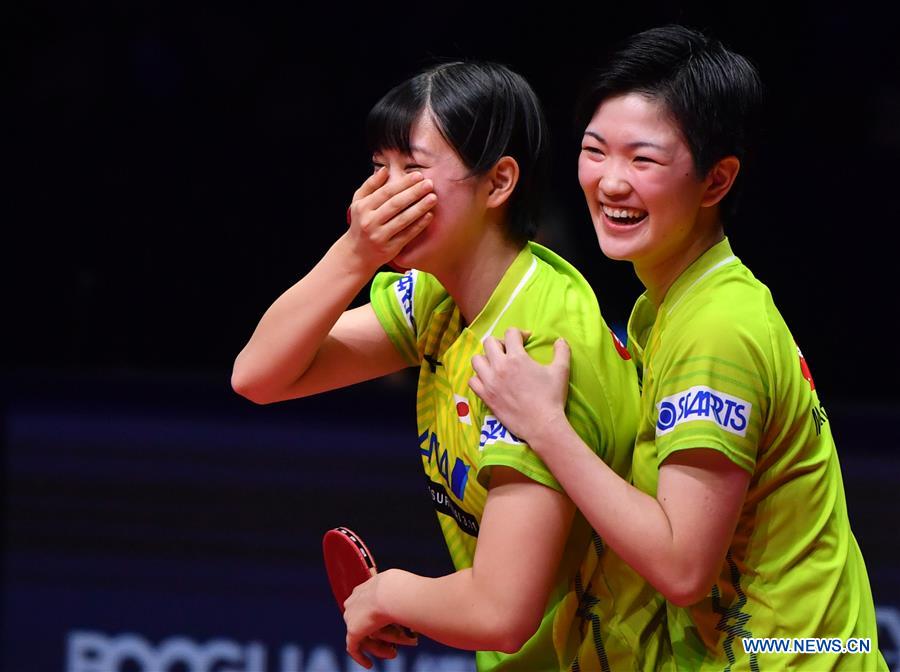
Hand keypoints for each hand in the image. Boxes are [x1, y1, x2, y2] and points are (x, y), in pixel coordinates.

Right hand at [344, 168, 436, 272]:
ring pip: (403, 220)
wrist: (356, 254)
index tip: (418, 175)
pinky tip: (429, 215)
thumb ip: (370, 185)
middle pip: (395, 204)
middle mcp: (370, 222)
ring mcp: (379, 236)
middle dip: (414, 193)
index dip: (403, 183)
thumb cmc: (361, 223)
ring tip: (433, 198)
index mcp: (363, 207)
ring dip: (420, 208)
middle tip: (429, 184)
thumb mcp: (358, 202)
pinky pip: (407, 235)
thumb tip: (385, 170)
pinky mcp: (389, 249)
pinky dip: (419, 225)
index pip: (386, 192)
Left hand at [344, 570, 416, 668]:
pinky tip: (369, 665)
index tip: (388, 626)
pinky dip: (361, 657)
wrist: (393, 592)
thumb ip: (401, 595)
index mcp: (363, 589)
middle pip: (364, 623)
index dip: (376, 619)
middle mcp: (354, 602)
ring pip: (364, 636)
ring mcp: (351, 617)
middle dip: (378, 635)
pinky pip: (353, 648)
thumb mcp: (401, 587)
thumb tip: (414, 598)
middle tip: (392, 644)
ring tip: (393, 653)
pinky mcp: (353, 631)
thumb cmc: (402, 588)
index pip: (366, 607)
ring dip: (379, 647)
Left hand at [469, 328, 570, 446]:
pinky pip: (472, 381)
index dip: (519, 333)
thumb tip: (559, 340)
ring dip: (485, 358)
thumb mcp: (561, 371)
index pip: (510, 333)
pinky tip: (489, 380)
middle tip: (509, 351)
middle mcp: (499, 367)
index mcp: (517, 358)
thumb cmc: (552, 397)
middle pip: (489, 342)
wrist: (542, 425)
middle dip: (500, 342)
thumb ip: (562, 351)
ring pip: (476, 360)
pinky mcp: (485, 397)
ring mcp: (489, 382)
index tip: (526, 340)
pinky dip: (478, 378)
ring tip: (496, 364)